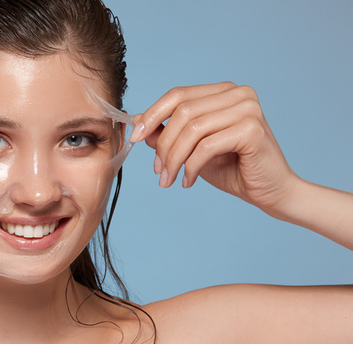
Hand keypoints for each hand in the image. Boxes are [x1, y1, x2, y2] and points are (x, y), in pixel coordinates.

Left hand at [130, 82, 299, 212]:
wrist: (269, 191)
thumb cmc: (232, 168)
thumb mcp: (191, 149)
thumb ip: (168, 133)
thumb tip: (138, 121)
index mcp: (223, 92)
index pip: (177, 95)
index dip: (152, 115)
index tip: (134, 137)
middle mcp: (238, 94)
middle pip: (182, 112)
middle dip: (163, 145)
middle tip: (158, 171)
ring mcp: (248, 109)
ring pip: (192, 130)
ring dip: (174, 159)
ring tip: (168, 180)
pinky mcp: (252, 129)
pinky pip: (207, 146)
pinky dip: (191, 166)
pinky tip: (188, 181)